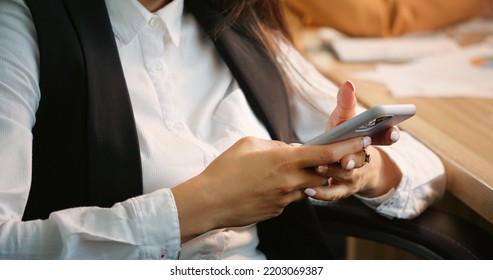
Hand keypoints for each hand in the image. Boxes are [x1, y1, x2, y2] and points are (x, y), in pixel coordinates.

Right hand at [171, 135, 369, 241]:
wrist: (210, 202)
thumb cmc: (225, 169)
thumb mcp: (249, 144)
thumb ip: (273, 144)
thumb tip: (286, 149)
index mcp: (285, 160)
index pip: (327, 153)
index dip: (348, 146)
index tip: (363, 140)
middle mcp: (291, 181)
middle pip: (324, 174)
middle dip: (330, 166)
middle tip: (330, 157)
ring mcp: (285, 199)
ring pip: (307, 187)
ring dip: (305, 178)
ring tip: (283, 171)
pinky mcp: (277, 211)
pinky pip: (290, 198)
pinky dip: (287, 189)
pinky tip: (266, 185)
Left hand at [305, 81, 401, 200]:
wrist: (342, 166)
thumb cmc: (343, 137)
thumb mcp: (344, 120)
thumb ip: (346, 104)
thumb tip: (347, 84)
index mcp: (369, 140)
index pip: (386, 137)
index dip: (390, 135)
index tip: (393, 133)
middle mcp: (363, 159)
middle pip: (361, 158)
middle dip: (354, 158)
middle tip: (346, 159)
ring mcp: (353, 176)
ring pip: (346, 175)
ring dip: (333, 172)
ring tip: (320, 168)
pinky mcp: (341, 190)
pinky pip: (332, 193)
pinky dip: (321, 192)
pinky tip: (308, 190)